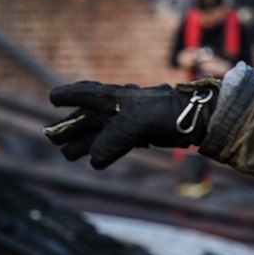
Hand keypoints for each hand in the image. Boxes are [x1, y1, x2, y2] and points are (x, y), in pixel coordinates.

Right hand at [44, 78, 218, 168]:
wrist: (200, 119)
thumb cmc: (168, 113)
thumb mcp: (136, 124)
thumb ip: (112, 140)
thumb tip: (94, 159)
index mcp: (119, 96)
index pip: (89, 93)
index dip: (70, 95)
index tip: (52, 98)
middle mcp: (124, 105)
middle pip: (92, 117)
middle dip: (73, 127)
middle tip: (52, 139)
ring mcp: (135, 120)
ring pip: (104, 132)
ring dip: (86, 142)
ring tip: (67, 155)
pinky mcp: (146, 133)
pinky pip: (119, 142)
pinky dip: (106, 150)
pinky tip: (97, 161)